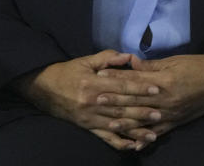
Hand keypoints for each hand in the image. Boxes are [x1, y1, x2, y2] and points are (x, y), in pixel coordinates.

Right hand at [13, 50, 162, 150]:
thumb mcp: (85, 60)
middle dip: (142, 111)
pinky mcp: (87, 127)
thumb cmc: (67, 72)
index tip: (156, 89)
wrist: (42, 89)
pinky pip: (105, 137)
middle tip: (161, 113)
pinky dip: (119, 143)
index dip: (139, 87)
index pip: (121, 86)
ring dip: (135, 130)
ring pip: (116, 125)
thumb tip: (128, 56)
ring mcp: (90, 118)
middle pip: (122, 107)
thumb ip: (107, 58)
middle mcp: (92, 103)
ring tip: (153, 134)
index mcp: (93, 84)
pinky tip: (132, 146)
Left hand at [95, 54, 203, 148]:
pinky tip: (135, 145)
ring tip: (108, 124)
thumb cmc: (198, 66)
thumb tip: (132, 63)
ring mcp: (171, 113)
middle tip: (95, 100)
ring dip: (125, 122)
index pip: (134, 80)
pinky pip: (159, 132)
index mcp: (163, 81)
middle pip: (135, 101)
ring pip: (144, 119)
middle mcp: (165, 99)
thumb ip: (152, 65)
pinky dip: (146, 139)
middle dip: (114, 100)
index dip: (116, 78)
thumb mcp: (175, 61)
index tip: (99, 76)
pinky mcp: (177, 122)